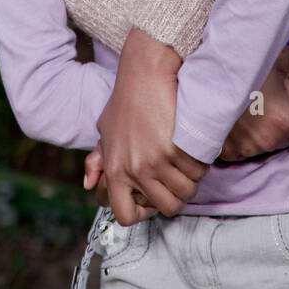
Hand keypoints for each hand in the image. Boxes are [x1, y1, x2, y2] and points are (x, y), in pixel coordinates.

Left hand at [95, 27, 207, 225]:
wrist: (145, 72)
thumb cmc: (126, 99)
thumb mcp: (106, 129)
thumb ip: (98, 160)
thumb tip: (89, 185)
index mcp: (114, 170)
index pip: (126, 216)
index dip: (143, 211)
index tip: (152, 195)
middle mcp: (134, 170)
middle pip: (167, 207)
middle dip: (176, 193)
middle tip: (176, 173)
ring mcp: (156, 161)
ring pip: (186, 191)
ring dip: (191, 178)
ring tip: (185, 158)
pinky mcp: (176, 148)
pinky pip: (198, 171)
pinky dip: (200, 162)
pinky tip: (192, 146)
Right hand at [219, 45, 288, 160]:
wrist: (209, 73)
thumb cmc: (247, 65)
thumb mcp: (281, 57)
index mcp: (288, 118)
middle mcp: (270, 137)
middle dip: (287, 130)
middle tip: (274, 110)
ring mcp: (248, 145)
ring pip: (266, 147)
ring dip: (263, 135)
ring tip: (253, 114)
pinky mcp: (229, 148)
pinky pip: (242, 153)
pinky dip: (241, 141)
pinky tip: (237, 124)